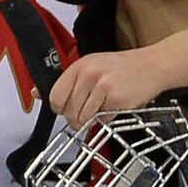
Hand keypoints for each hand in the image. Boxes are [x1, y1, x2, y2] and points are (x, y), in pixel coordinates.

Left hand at [48, 49, 163, 129]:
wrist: (151, 65)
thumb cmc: (121, 68)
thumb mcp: (91, 66)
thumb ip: (67, 82)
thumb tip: (36, 94)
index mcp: (78, 66)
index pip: (55, 98)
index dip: (61, 109)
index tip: (70, 108)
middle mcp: (88, 74)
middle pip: (68, 112)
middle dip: (77, 118)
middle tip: (91, 111)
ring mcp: (101, 86)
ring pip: (83, 119)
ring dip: (93, 120)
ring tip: (105, 107)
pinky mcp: (115, 98)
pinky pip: (102, 121)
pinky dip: (108, 119)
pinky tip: (116, 105)